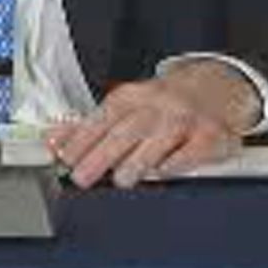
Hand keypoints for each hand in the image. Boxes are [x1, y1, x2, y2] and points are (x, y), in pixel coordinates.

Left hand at [46, 62, 254, 188]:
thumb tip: (52, 140)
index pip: (102, 118)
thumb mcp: (125, 107)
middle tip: (82, 177)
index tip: (65, 157)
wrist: (216, 87)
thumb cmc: (163, 104)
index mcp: (132, 98)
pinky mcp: (209, 135)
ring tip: (121, 180)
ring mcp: (185, 119)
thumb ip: (89, 127)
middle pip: (126, 130)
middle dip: (102, 154)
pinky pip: (192, 149)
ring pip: (158, 138)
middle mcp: (158, 105)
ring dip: (138, 160)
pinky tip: (163, 172)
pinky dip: (177, 162)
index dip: (82, 139)